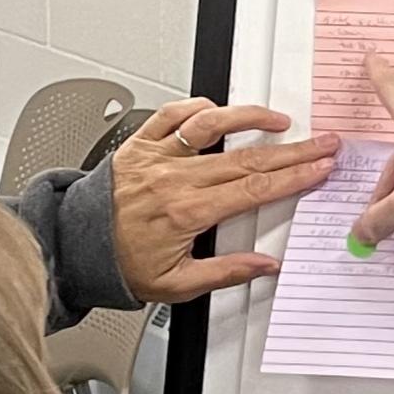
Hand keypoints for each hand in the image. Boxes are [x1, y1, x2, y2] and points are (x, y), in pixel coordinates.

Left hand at [111, 100, 338, 301]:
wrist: (73, 248)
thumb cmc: (120, 266)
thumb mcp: (175, 285)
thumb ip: (225, 273)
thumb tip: (264, 267)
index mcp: (187, 213)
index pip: (254, 189)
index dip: (293, 177)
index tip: (317, 169)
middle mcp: (174, 180)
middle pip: (247, 158)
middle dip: (291, 150)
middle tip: (320, 143)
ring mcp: (156, 158)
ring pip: (212, 127)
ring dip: (249, 118)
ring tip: (278, 119)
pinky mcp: (138, 146)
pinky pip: (171, 117)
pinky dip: (196, 108)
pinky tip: (217, 109)